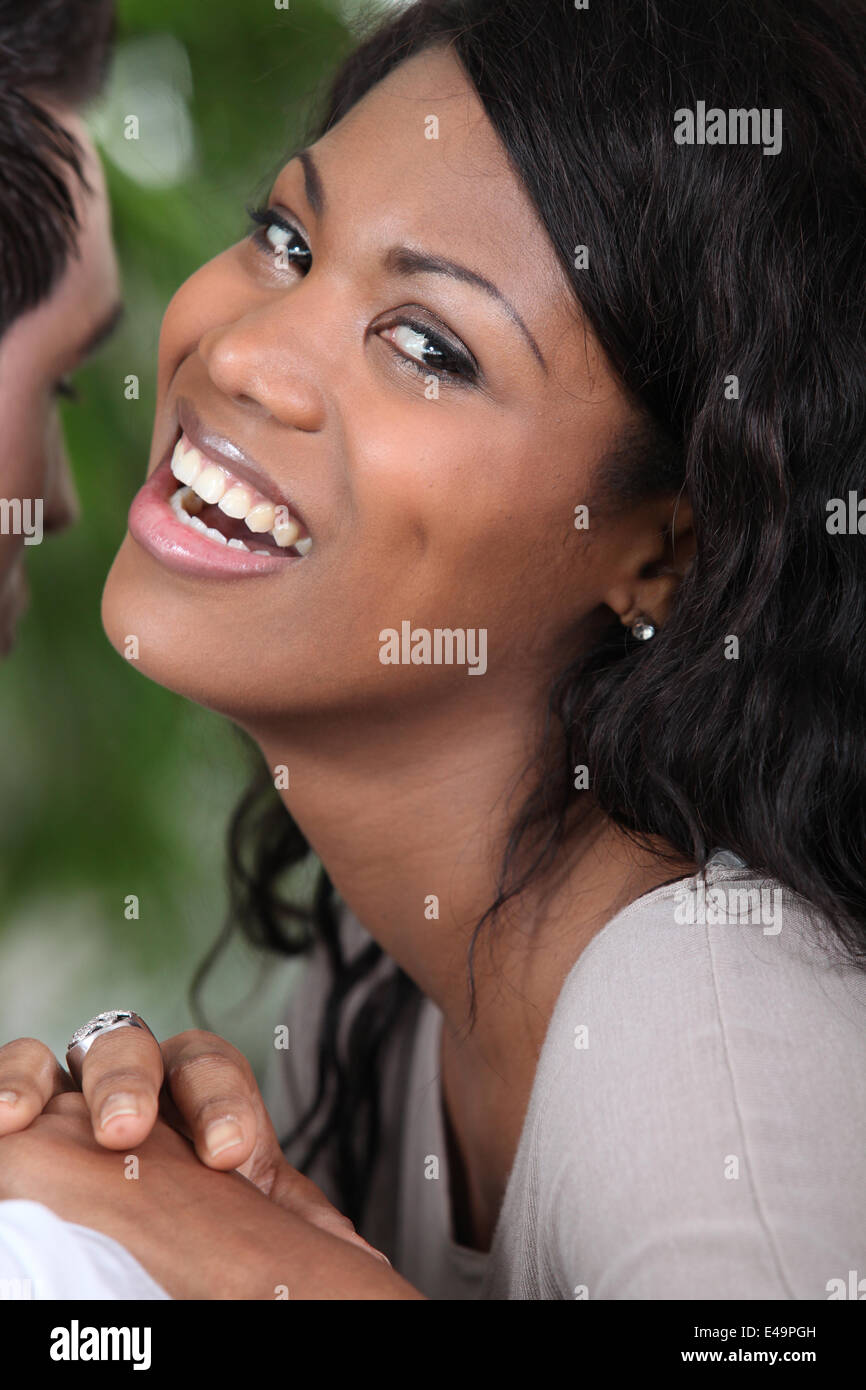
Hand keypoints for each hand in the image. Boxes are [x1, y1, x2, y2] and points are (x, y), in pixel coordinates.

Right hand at [0, 1030, 383, 1262]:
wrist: (163, 1230)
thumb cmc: (209, 1217)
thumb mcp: (255, 1218)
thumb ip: (296, 1223)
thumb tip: (361, 1258)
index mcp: (202, 1094)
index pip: (212, 1068)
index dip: (223, 1101)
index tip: (228, 1154)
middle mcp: (140, 1082)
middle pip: (136, 1047)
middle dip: (131, 1082)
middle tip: (125, 1131)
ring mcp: (80, 1093)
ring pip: (65, 1054)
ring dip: (43, 1077)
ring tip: (20, 1118)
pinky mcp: (35, 1116)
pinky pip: (17, 1077)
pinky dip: (4, 1085)